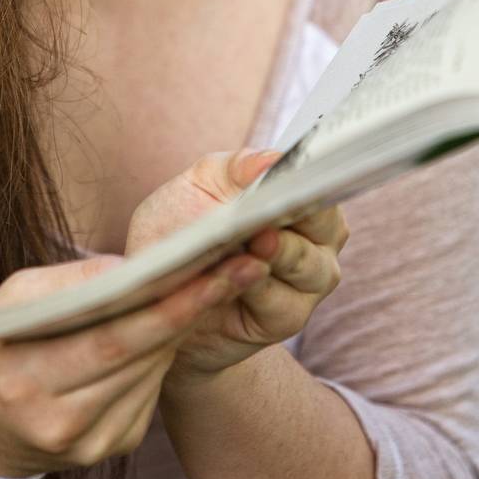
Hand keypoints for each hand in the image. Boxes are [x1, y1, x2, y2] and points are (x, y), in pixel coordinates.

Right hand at [0, 250, 270, 478]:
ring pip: (151, 372)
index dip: (168, 304)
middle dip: (195, 306)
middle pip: (142, 356)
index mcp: (25, 381)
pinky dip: (162, 354)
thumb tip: (136, 267)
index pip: (112, 339)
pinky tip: (173, 325)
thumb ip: (68, 284)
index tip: (213, 265)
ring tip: (222, 278)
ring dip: (185, 326)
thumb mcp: (10, 303)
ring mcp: (87, 445)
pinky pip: (147, 392)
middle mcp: (58, 424)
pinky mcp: (108, 449)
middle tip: (242, 264)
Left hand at [125, 148, 349, 388]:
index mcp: (304, 203)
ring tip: (254, 241)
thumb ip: (236, 168)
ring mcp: (306, 285)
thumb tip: (271, 158)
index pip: (322, 185)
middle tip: (272, 207)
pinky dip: (256, 288)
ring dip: (279, 253)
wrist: (154, 291)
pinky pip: (281, 304)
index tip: (296, 173)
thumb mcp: (201, 185)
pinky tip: (236, 275)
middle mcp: (316, 243)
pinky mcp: (284, 319)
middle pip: (325, 227)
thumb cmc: (181, 229)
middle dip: (297, 214)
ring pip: (309, 266)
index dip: (310, 180)